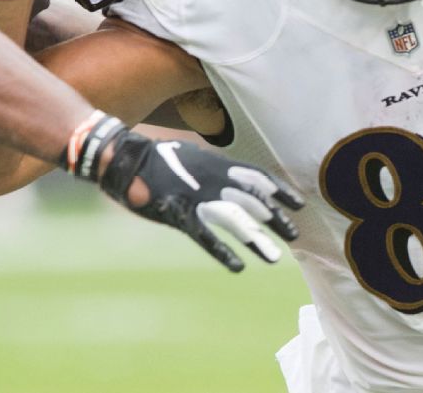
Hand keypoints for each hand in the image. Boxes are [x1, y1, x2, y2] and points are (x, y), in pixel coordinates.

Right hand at [62, 112, 304, 271]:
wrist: (124, 158)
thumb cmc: (156, 157)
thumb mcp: (191, 155)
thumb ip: (212, 167)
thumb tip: (229, 175)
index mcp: (216, 164)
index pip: (257, 177)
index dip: (279, 191)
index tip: (297, 204)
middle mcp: (212, 180)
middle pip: (252, 200)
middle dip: (275, 219)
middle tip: (294, 235)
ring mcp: (196, 198)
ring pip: (235, 221)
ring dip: (256, 240)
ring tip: (273, 258)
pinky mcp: (178, 214)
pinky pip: (205, 236)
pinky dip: (222, 251)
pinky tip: (238, 266)